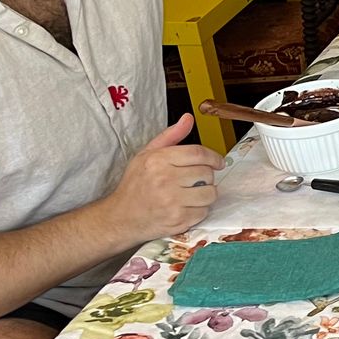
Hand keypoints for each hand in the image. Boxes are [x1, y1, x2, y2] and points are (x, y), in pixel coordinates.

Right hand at [106, 115, 222, 240]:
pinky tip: (185, 207)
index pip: (198, 154)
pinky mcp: (178, 220)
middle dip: (207, 176)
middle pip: (207, 173)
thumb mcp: (147, 154)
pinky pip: (204, 212)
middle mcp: (164, 180)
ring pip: (210, 193)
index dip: (214, 157)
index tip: (218, 162)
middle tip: (196, 180)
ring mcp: (172, 202)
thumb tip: (188, 118)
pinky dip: (199, 210)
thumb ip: (170, 136)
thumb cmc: (135, 185)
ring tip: (192, 193)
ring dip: (206, 193)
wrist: (121, 217)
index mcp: (158, 161)